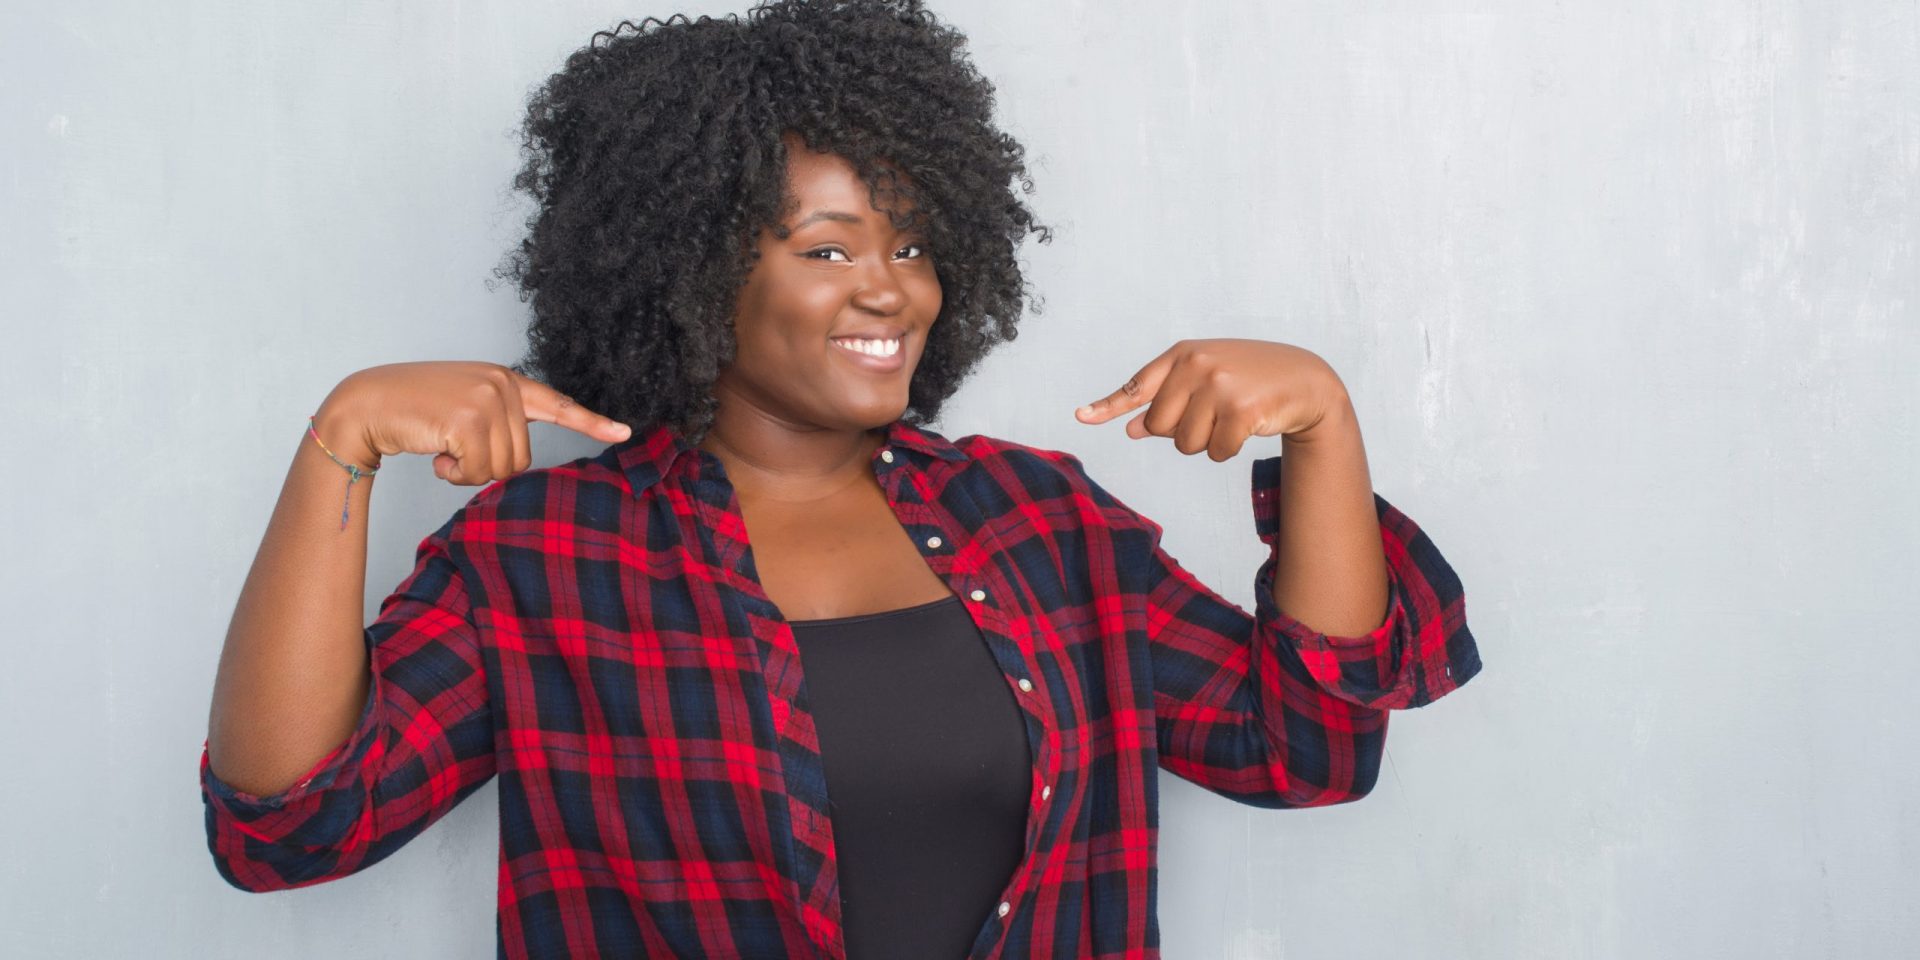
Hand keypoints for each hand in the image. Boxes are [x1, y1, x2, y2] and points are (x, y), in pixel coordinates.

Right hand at [316, 361, 632, 485]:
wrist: (366, 404)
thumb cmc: (413, 411)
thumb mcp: (463, 407)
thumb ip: (497, 423)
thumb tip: (518, 462)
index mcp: (505, 380)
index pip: (556, 403)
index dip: (591, 422)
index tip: (624, 433)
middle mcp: (502, 384)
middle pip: (522, 456)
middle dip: (487, 466)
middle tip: (454, 449)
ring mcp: (487, 399)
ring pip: (502, 468)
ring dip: (469, 472)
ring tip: (443, 448)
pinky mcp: (469, 419)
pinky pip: (478, 470)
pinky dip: (455, 474)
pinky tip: (435, 454)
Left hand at [1073, 338, 1347, 460]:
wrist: (1304, 379)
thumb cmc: (1249, 379)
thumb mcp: (1205, 382)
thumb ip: (1168, 401)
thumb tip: (1133, 429)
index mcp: (1183, 355)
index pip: (1137, 386)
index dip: (1109, 406)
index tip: (1081, 417)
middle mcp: (1196, 365)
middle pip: (1160, 427)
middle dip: (1183, 432)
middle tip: (1213, 414)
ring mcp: (1219, 386)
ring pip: (1186, 444)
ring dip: (1208, 442)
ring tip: (1232, 416)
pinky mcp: (1240, 411)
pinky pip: (1215, 452)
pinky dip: (1228, 450)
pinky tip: (1247, 427)